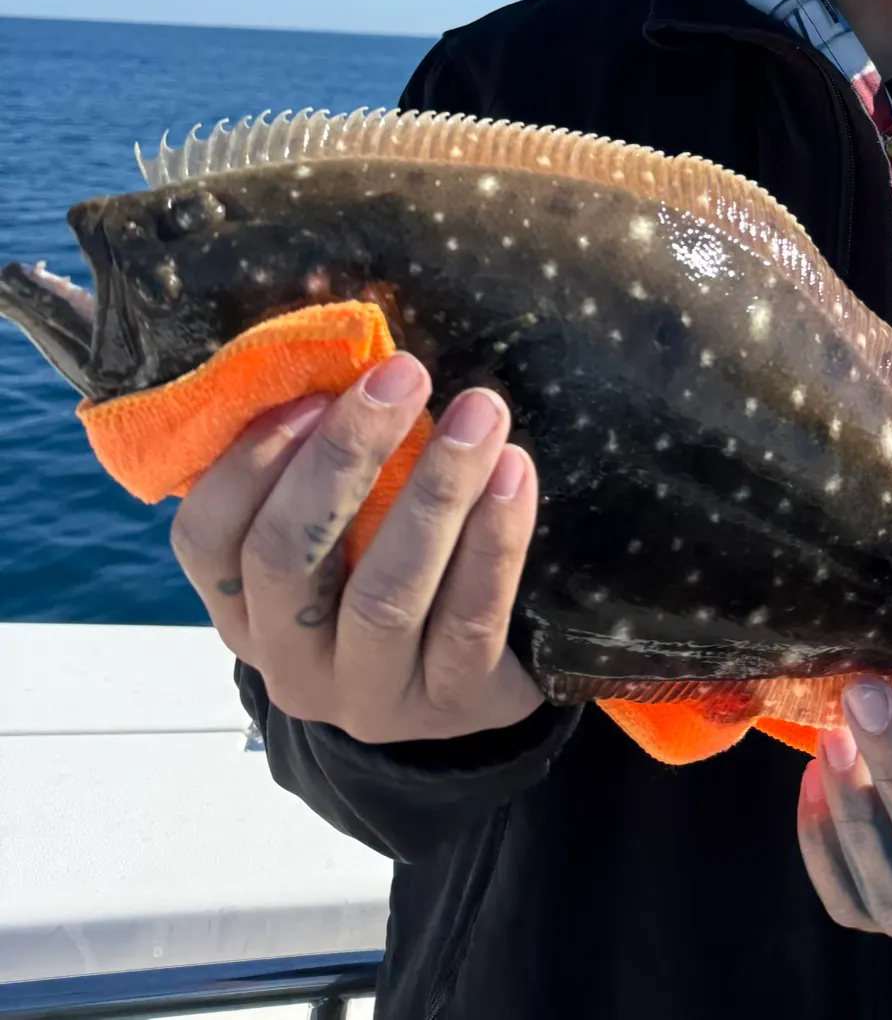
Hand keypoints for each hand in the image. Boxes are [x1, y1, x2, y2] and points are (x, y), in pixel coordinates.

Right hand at [170, 352, 545, 742]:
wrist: (472, 696)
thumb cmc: (393, 584)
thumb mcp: (343, 544)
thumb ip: (327, 474)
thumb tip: (353, 357)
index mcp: (245, 611)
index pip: (206, 539)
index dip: (252, 461)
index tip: (317, 392)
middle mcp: (292, 663)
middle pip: (290, 559)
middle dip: (346, 456)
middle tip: (404, 375)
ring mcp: (370, 695)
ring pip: (387, 592)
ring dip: (435, 488)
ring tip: (481, 412)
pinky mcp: (453, 705)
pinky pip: (470, 618)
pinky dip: (494, 540)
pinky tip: (514, 473)